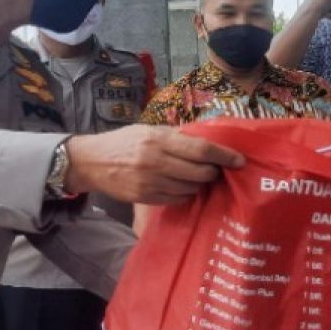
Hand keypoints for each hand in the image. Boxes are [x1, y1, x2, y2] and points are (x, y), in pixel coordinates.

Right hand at [64, 125, 243, 204]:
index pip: (201, 149)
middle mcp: (156, 162)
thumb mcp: (148, 130)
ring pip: (191, 188)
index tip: (239, 159)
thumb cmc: (123, 142)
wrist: (91, 162)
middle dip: (213, 172)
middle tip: (215, 169)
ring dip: (199, 184)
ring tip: (196, 177)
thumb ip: (175, 135)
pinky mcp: (145, 198)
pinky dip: (184, 193)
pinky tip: (180, 185)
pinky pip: (177, 199)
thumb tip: (207, 138)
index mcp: (158, 140)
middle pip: (200, 172)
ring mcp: (150, 182)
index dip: (224, 155)